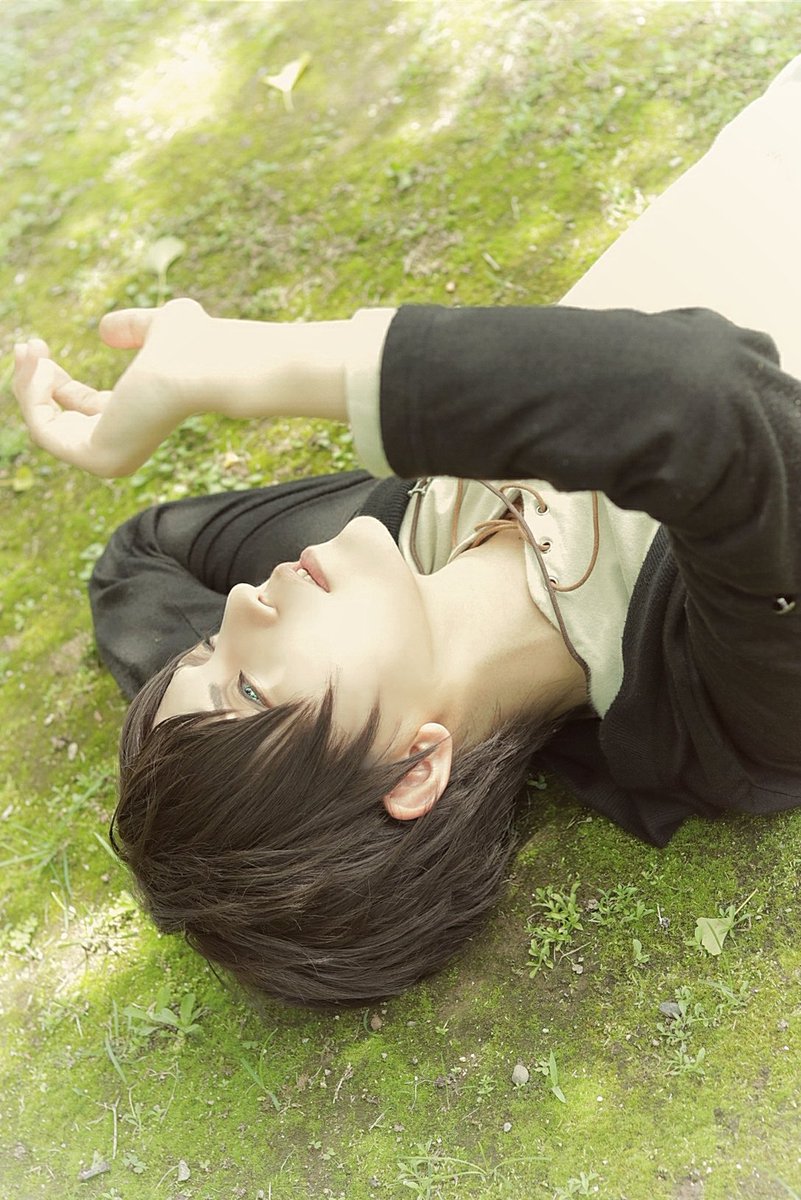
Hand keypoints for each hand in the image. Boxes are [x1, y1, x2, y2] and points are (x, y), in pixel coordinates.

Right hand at [13, 299, 215, 476]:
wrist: (206, 364)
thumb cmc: (196, 344)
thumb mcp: (158, 326)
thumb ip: (132, 327)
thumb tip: (103, 330)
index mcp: (135, 421)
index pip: (81, 410)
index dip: (53, 379)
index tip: (37, 346)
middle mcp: (122, 447)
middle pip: (56, 422)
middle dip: (33, 383)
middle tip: (28, 345)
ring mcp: (109, 459)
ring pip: (44, 427)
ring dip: (27, 386)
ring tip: (32, 348)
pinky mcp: (96, 457)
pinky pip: (44, 430)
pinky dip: (34, 396)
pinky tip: (43, 364)